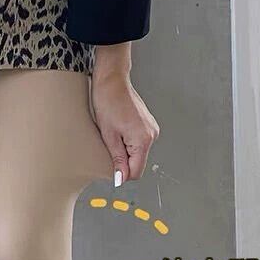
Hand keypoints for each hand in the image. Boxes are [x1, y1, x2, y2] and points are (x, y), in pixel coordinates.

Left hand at [90, 43, 159, 187]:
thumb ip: (118, 160)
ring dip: (124, 149)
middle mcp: (152, 134)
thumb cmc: (108, 102)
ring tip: (113, 133)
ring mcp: (151, 129)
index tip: (111, 168)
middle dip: (123, 160)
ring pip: (137, 152)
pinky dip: (127, 141)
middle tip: (109, 143)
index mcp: (144, 139)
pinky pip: (138, 142)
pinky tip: (118, 129)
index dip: (122, 174)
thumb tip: (121, 178)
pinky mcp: (148, 124)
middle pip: (137, 162)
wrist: (112, 81)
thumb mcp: (109, 136)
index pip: (136, 171)